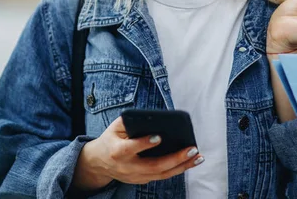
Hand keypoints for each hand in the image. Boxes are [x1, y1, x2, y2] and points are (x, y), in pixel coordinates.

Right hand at [74, 116, 203, 188]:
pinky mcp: (142, 180)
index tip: (159, 137)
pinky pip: (162, 176)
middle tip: (192, 149)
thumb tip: (153, 117)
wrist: (99, 162)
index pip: (131, 149)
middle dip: (175, 158)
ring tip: (198, 157)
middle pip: (153, 166)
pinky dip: (178, 169)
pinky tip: (190, 162)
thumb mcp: (115, 127)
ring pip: (161, 174)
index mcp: (117, 151)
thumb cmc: (111, 139)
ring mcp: (135, 176)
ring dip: (182, 167)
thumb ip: (131, 121)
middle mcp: (127, 167)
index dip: (144, 144)